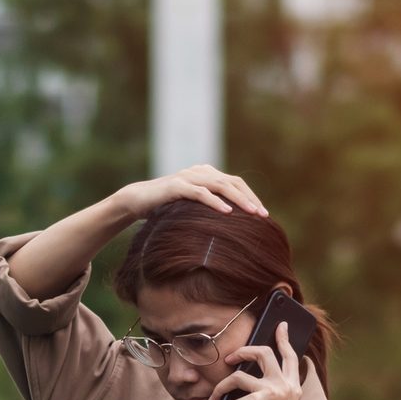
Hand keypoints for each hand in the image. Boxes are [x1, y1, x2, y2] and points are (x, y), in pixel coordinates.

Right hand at [112, 165, 268, 220]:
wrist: (136, 201)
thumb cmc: (164, 207)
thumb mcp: (191, 208)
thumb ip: (208, 210)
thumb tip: (230, 228)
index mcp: (206, 174)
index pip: (234, 183)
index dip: (251, 197)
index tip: (263, 215)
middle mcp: (199, 171)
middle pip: (232, 182)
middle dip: (250, 199)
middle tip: (264, 215)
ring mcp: (188, 177)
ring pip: (220, 185)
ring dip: (239, 200)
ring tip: (252, 213)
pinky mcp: (176, 186)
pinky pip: (200, 193)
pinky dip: (215, 202)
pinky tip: (227, 213)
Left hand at [204, 321, 301, 399]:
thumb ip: (274, 391)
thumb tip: (251, 377)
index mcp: (293, 387)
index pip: (290, 356)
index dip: (283, 338)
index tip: (279, 325)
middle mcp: (283, 386)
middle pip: (262, 353)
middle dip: (242, 351)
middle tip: (230, 359)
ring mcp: (269, 393)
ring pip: (237, 377)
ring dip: (220, 388)